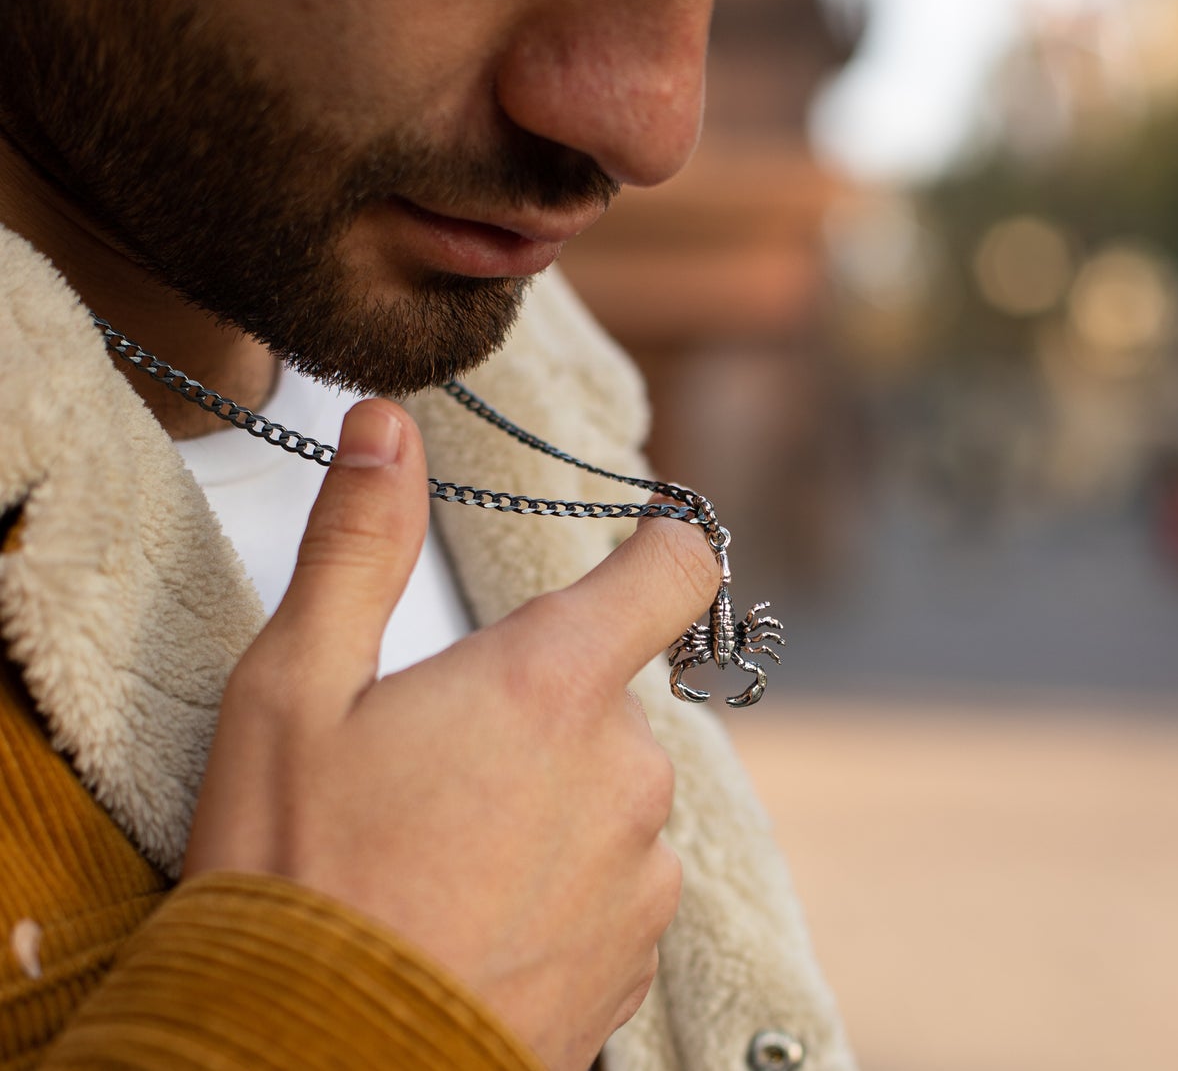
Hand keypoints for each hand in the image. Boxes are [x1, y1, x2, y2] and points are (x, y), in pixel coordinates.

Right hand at [183, 398, 717, 1070]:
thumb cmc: (294, 880)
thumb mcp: (294, 689)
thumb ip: (359, 544)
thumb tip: (387, 430)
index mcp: (550, 686)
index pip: (673, 574)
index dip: (662, 549)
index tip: (644, 545)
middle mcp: (623, 773)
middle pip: (611, 696)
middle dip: (542, 709)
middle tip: (439, 765)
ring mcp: (639, 874)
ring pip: (611, 794)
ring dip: (551, 803)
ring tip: (445, 856)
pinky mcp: (636, 959)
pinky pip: (616, 883)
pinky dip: (561, 885)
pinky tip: (474, 919)